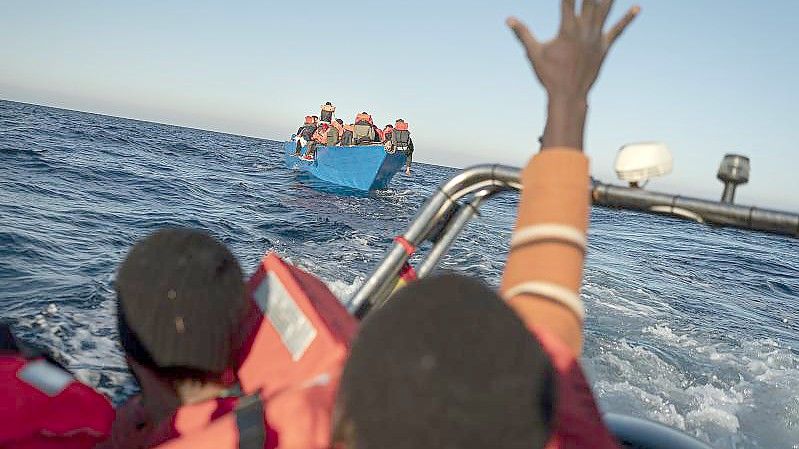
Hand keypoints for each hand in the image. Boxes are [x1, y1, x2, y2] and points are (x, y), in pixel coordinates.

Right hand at [508, 0, 638, 148]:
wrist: (568, 95)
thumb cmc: (548, 74)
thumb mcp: (533, 53)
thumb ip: (523, 33)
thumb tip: (509, 19)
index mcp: (567, 29)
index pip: (568, 0)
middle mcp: (584, 30)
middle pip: (590, 0)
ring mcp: (596, 37)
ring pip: (605, 10)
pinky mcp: (604, 46)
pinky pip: (618, 29)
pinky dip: (628, 18)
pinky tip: (638, 8)